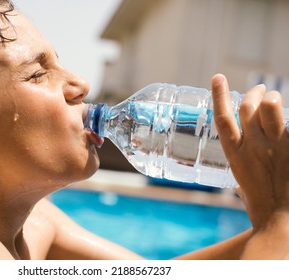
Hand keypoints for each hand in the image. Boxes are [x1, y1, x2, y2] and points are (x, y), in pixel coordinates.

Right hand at [211, 74, 288, 230]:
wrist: (283, 222)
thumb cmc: (262, 210)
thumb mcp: (243, 191)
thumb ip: (241, 180)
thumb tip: (239, 185)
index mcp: (236, 156)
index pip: (223, 119)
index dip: (219, 95)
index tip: (218, 77)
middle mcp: (253, 146)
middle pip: (248, 106)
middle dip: (254, 92)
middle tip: (259, 89)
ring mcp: (276, 145)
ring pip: (270, 105)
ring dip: (272, 98)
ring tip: (275, 98)